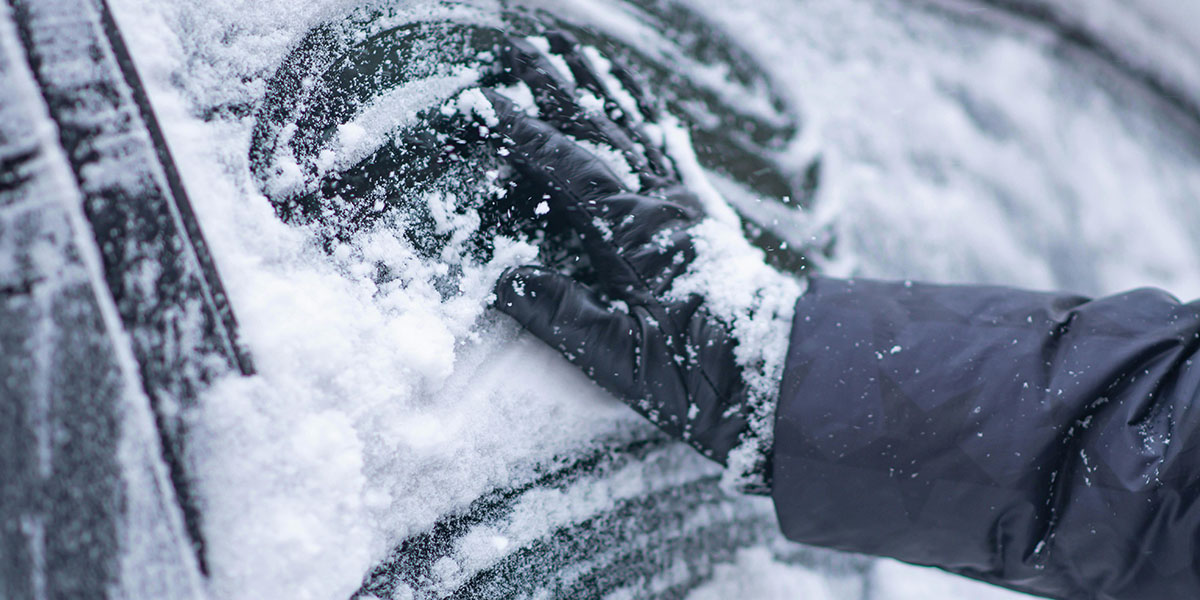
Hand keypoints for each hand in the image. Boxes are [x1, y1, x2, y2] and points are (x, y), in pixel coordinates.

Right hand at [483, 32, 800, 491]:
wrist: (781, 373)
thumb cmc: (702, 375)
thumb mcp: (621, 358)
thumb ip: (562, 314)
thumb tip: (505, 275)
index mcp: (639, 234)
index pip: (572, 168)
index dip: (528, 136)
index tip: (491, 104)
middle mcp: (665, 204)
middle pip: (604, 129)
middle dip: (559, 87)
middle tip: (522, 48)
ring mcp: (688, 203)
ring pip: (638, 128)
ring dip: (604, 87)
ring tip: (575, 52)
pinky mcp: (705, 213)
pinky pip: (673, 151)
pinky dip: (653, 120)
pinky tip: (643, 103)